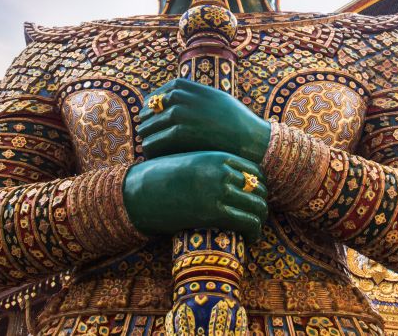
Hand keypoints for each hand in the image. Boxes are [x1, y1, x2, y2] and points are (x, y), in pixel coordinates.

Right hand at [122, 151, 268, 240]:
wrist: (137, 193)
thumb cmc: (161, 179)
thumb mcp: (191, 163)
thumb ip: (212, 168)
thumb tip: (233, 181)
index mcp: (219, 157)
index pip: (256, 172)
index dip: (258, 188)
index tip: (254, 200)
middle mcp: (223, 172)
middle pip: (260, 189)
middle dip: (260, 205)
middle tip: (256, 219)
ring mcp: (219, 191)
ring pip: (257, 207)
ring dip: (259, 222)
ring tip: (253, 232)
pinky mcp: (214, 213)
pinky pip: (248, 223)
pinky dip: (254, 233)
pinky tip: (250, 240)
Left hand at [139, 78, 270, 162]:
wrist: (253, 139)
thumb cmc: (241, 123)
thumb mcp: (223, 101)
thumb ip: (203, 97)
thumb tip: (187, 99)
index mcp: (200, 89)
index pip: (169, 88)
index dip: (157, 97)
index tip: (152, 108)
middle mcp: (190, 99)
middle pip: (157, 105)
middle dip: (148, 116)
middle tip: (145, 126)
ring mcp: (185, 114)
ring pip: (153, 122)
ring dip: (147, 132)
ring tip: (146, 140)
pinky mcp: (183, 133)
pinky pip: (157, 139)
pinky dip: (151, 145)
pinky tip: (151, 151)